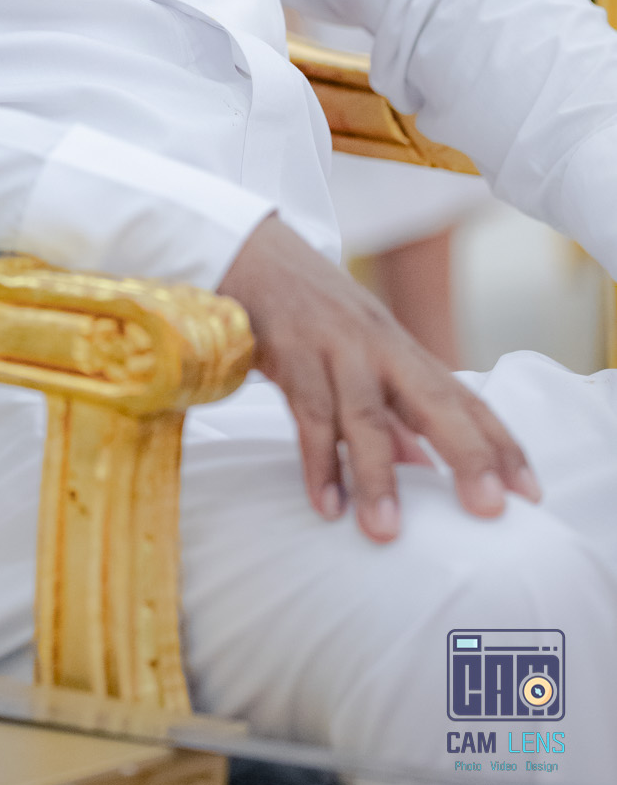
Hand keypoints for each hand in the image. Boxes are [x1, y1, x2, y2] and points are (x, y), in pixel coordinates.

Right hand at [218, 215, 541, 540]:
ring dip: (378, 475)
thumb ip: (391, 415)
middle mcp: (380, 346)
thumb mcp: (360, 357)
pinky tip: (327, 504)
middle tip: (488, 509)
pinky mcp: (290, 352)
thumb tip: (424, 474)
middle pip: (432, 401)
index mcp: (404, 350)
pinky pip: (308, 412)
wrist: (254, 252)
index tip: (530, 493)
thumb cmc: (313, 312)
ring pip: (366, 414)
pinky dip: (318, 461)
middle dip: (465, 454)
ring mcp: (335, 347)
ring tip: (386, 531)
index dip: (500, 444)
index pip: (464, 399)